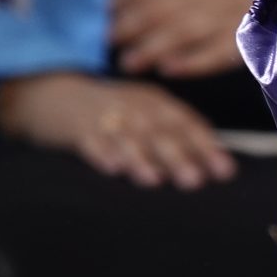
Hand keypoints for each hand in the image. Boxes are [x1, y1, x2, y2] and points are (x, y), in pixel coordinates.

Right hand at [0, 71, 235, 188]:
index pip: (186, 124)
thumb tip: (210, 166)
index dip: (207, 147)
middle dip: (178, 157)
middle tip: (194, 181)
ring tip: (154, 180)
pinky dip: (101, 154)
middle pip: (159, 133)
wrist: (51, 95)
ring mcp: (104, 116)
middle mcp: (133, 107)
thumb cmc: (108, 112)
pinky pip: (89, 141)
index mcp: (154, 103)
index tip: (225, 171)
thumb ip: (174, 136)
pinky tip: (111, 168)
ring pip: (126, 139)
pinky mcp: (76, 128)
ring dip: (141, 159)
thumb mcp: (143, 115)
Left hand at [108, 0, 255, 78]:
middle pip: (161, 9)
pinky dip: (193, 63)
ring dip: (152, 49)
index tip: (109, 10)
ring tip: (128, 63)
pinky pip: (217, 53)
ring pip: (183, 33)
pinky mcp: (247, 37)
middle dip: (131, 26)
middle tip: (109, 39)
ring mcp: (229, 14)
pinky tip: (170, 70)